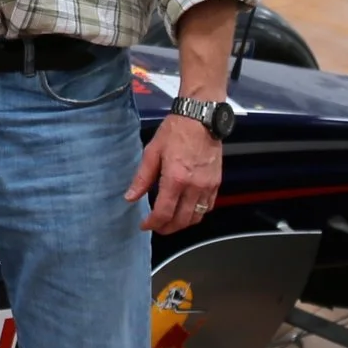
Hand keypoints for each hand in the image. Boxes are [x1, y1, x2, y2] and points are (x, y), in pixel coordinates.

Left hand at [126, 113, 221, 233]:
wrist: (201, 119)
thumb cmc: (174, 132)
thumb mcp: (152, 152)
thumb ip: (142, 178)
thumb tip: (130, 198)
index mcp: (175, 179)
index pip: (164, 212)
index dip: (152, 224)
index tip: (144, 225)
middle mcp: (194, 187)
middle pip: (181, 220)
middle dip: (167, 228)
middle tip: (156, 227)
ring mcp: (208, 186)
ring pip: (197, 217)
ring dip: (182, 224)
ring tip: (169, 221)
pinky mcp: (217, 183)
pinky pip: (208, 207)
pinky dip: (197, 214)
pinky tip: (186, 210)